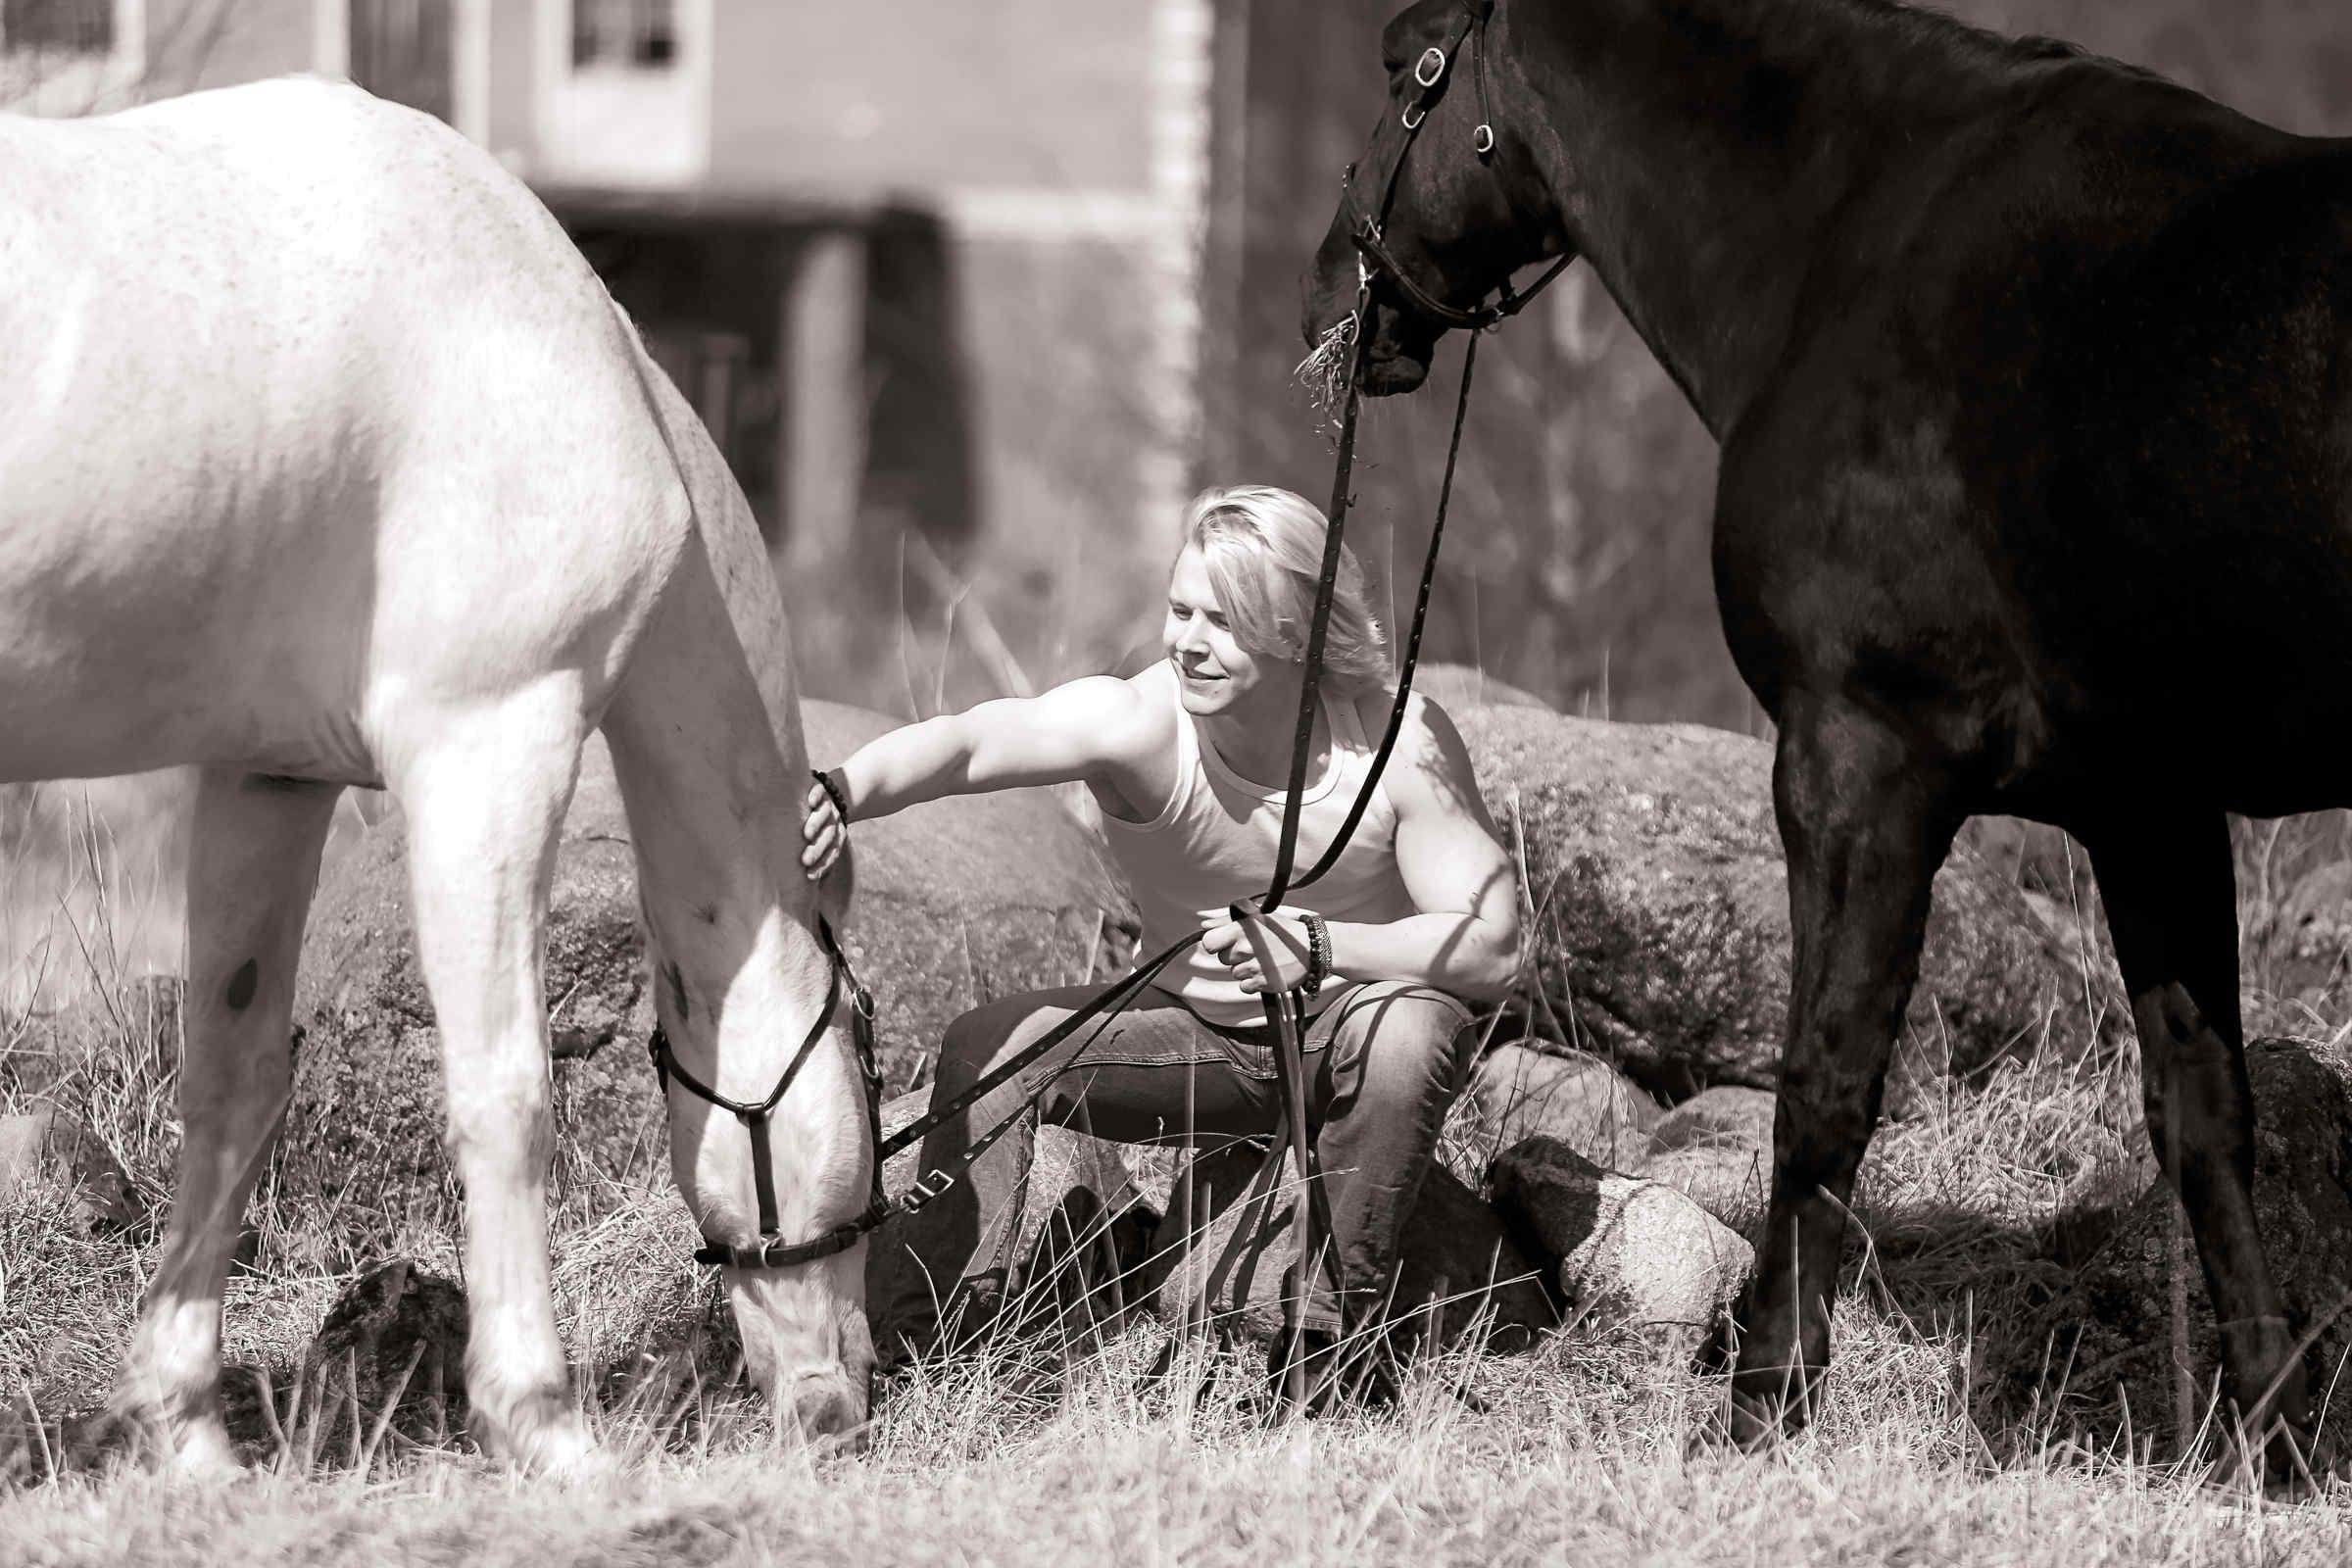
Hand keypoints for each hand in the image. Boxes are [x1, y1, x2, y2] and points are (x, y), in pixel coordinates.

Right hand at [801, 771, 846, 880]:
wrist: (829, 792)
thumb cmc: (811, 824)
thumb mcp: (813, 840)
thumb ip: (806, 855)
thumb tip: (789, 881)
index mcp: (835, 835)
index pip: (832, 851)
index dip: (823, 863)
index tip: (810, 875)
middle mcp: (833, 820)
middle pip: (829, 835)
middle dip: (818, 848)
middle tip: (805, 860)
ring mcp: (828, 803)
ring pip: (825, 813)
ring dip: (818, 824)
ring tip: (807, 834)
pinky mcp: (820, 787)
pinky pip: (820, 791)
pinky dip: (817, 795)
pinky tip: (810, 801)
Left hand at [1198, 905, 1312, 995]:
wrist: (1311, 949)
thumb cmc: (1282, 931)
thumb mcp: (1256, 917)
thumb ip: (1227, 920)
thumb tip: (1204, 924)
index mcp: (1242, 929)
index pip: (1209, 942)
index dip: (1215, 944)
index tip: (1226, 943)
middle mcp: (1246, 948)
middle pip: (1223, 959)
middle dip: (1234, 956)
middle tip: (1254, 949)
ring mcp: (1254, 966)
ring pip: (1235, 973)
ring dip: (1246, 969)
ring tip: (1264, 959)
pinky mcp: (1263, 983)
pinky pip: (1245, 987)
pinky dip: (1253, 982)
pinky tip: (1267, 971)